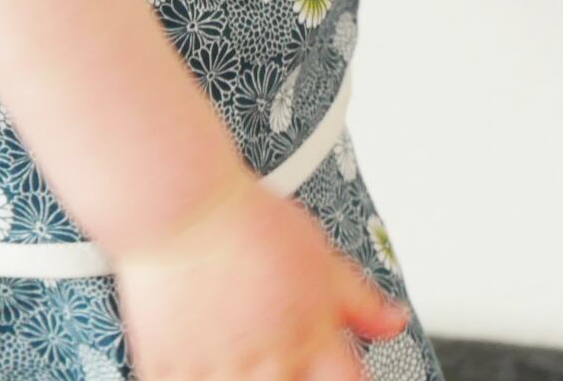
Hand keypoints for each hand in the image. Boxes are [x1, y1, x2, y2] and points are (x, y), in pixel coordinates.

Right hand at [111, 168, 409, 380]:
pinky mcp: (169, 369)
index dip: (343, 378)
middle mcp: (269, 365)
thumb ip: (359, 301)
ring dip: (240, 373)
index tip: (327, 368)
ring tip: (234, 349)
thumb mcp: (318, 254)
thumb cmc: (243, 220)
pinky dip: (193, 373)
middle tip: (275, 352)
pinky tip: (197, 353)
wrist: (178, 200)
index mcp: (310, 342)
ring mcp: (218, 372)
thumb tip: (394, 322)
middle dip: (288, 373)